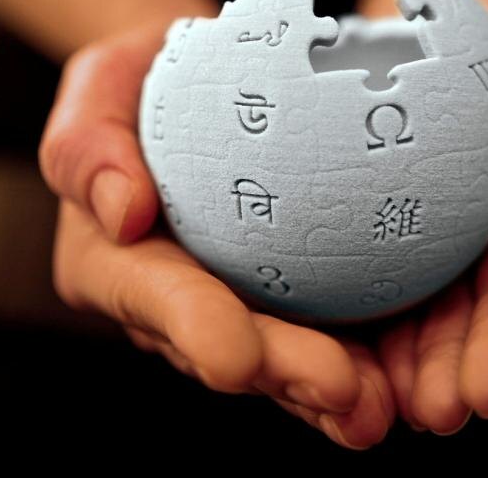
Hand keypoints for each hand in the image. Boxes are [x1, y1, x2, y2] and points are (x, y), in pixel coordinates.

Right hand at [39, 22, 394, 449]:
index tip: (235, 357)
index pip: (149, 294)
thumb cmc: (145, 84)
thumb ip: (87, 145)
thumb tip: (123, 212)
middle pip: (224, 345)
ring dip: (326, 389)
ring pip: (276, 359)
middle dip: (280, 372)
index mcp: (113, 260)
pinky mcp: (283, 297)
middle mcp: (170, 300)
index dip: (192, 327)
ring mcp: (230, 304)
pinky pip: (319, 333)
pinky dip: (359, 360)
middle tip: (339, 388)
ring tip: (377, 404)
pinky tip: (399, 378)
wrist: (201, 85)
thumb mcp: (100, 87)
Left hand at [374, 0, 487, 433]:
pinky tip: (378, 383)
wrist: (392, 43)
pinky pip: (406, 307)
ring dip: (443, 370)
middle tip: (463, 402)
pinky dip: (396, 349)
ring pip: (461, 319)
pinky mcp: (407, 255)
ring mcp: (462, 245)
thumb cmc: (460, 30)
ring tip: (420, 409)